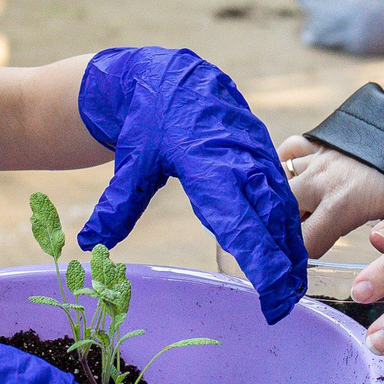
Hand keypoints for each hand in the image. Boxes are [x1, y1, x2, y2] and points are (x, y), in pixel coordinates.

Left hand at [78, 47, 305, 322]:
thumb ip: (116, 204)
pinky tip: (291, 251)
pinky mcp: (265, 154)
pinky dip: (290, 225)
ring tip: (293, 289)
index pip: (242, 226)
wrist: (175, 76)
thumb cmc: (150, 121)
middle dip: (284, 266)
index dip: (260, 264)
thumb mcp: (131, 162)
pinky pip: (283, 195)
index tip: (270, 297)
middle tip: (285, 308)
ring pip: (283, 209)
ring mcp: (258, 157)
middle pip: (272, 223)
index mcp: (210, 167)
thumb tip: (90, 243)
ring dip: (292, 248)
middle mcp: (242, 163)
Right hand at [281, 137, 383, 260]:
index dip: (298, 260)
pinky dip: (282, 166)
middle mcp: (319, 181)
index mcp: (339, 203)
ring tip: (288, 220)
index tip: (297, 272)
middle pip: (282, 214)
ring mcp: (316, 159)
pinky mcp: (318, 142)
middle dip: (282, 233)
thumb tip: (378, 245)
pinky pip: (287, 151)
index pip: (303, 241)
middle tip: (291, 248)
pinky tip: (289, 180)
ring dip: (282, 204)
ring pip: (281, 184)